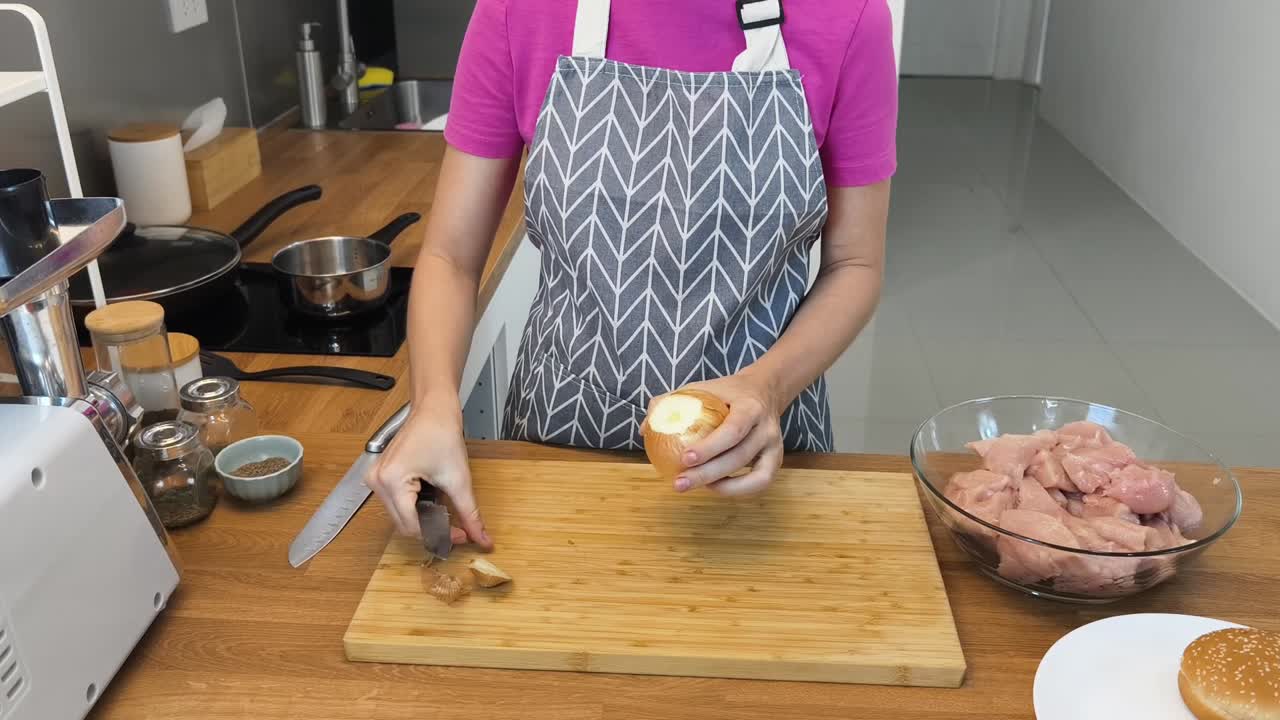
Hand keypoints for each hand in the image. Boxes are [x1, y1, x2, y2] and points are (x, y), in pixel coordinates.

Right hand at [367, 407, 492, 548]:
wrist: (434, 409)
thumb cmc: (442, 433)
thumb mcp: (458, 479)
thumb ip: (469, 514)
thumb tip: (481, 538)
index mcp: (391, 481)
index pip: (413, 526)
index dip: (439, 535)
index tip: (461, 535)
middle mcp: (377, 482)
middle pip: (404, 524)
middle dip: (431, 529)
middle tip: (457, 528)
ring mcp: (376, 479)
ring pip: (400, 516)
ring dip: (423, 518)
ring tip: (445, 510)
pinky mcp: (381, 476)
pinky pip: (397, 503)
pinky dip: (416, 507)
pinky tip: (432, 499)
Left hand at [653, 370, 784, 495]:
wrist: (764, 391)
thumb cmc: (726, 392)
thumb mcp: (702, 388)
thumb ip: (672, 402)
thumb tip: (646, 428)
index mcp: (750, 406)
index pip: (733, 429)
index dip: (710, 447)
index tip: (684, 458)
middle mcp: (767, 428)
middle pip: (739, 456)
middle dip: (707, 473)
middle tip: (679, 483)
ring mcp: (774, 446)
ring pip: (752, 474)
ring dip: (721, 486)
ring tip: (693, 486)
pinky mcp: (776, 460)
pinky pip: (760, 482)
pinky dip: (738, 490)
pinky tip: (714, 488)